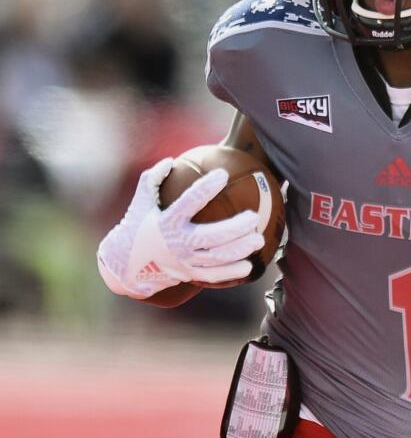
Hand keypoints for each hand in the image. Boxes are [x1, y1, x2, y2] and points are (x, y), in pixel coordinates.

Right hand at [96, 158, 265, 297]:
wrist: (126, 264)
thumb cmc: (138, 226)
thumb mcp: (141, 202)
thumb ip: (152, 179)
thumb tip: (170, 161)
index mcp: (166, 222)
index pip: (188, 202)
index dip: (205, 188)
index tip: (223, 174)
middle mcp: (176, 243)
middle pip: (209, 236)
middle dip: (234, 228)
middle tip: (253, 217)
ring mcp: (183, 261)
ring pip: (216, 258)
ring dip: (239, 250)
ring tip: (258, 240)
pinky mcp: (188, 275)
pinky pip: (213, 276)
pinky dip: (232, 272)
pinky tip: (249, 266)